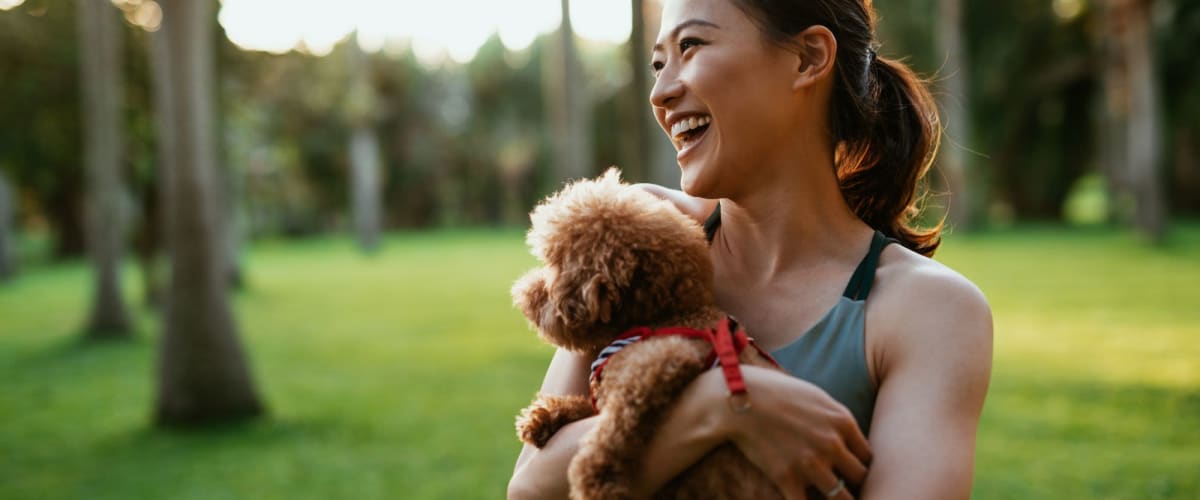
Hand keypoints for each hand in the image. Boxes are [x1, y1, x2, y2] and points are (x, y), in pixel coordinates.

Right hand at [719, 366, 871, 499]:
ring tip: (826, 497)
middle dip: (853, 484)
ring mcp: (811, 463)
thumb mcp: (817, 397)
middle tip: (842, 486)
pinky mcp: (788, 478)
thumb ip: (837, 419)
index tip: (850, 471)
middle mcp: (832, 444)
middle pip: (860, 478)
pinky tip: (803, 499)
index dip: (860, 466)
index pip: (869, 456)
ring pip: (842, 498)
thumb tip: (849, 437)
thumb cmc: (777, 393)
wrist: (739, 399)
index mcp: (843, 422)